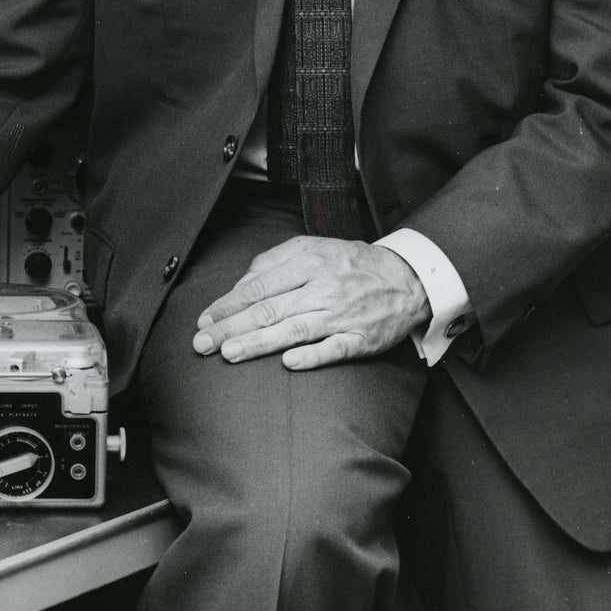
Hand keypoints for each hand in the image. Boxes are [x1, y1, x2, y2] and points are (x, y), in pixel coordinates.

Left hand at [192, 237, 430, 369]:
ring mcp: (341, 315)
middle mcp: (322, 288)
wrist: (407, 279)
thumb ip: (275, 261)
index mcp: (309, 262)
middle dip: (231, 326)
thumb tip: (242, 283)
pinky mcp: (360, 340)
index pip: (260, 284)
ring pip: (294, 329)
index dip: (229, 303)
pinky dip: (312, 355)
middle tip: (202, 342)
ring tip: (229, 352)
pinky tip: (289, 363)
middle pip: (270, 309)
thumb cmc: (352, 264)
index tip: (205, 318)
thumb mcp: (314, 247)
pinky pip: (333, 349)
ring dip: (259, 342)